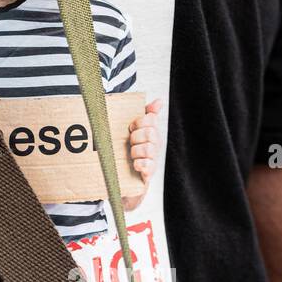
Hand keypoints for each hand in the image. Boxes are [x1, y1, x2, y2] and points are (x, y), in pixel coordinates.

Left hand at [122, 98, 161, 212]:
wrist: (121, 180)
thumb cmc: (126, 153)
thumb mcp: (130, 132)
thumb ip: (142, 114)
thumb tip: (159, 101)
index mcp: (150, 133)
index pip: (150, 119)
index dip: (138, 123)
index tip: (129, 128)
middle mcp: (155, 145)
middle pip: (150, 133)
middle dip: (136, 137)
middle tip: (129, 143)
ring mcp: (153, 159)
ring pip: (149, 149)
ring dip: (136, 151)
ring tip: (130, 156)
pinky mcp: (149, 174)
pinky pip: (149, 166)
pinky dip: (141, 164)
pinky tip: (135, 165)